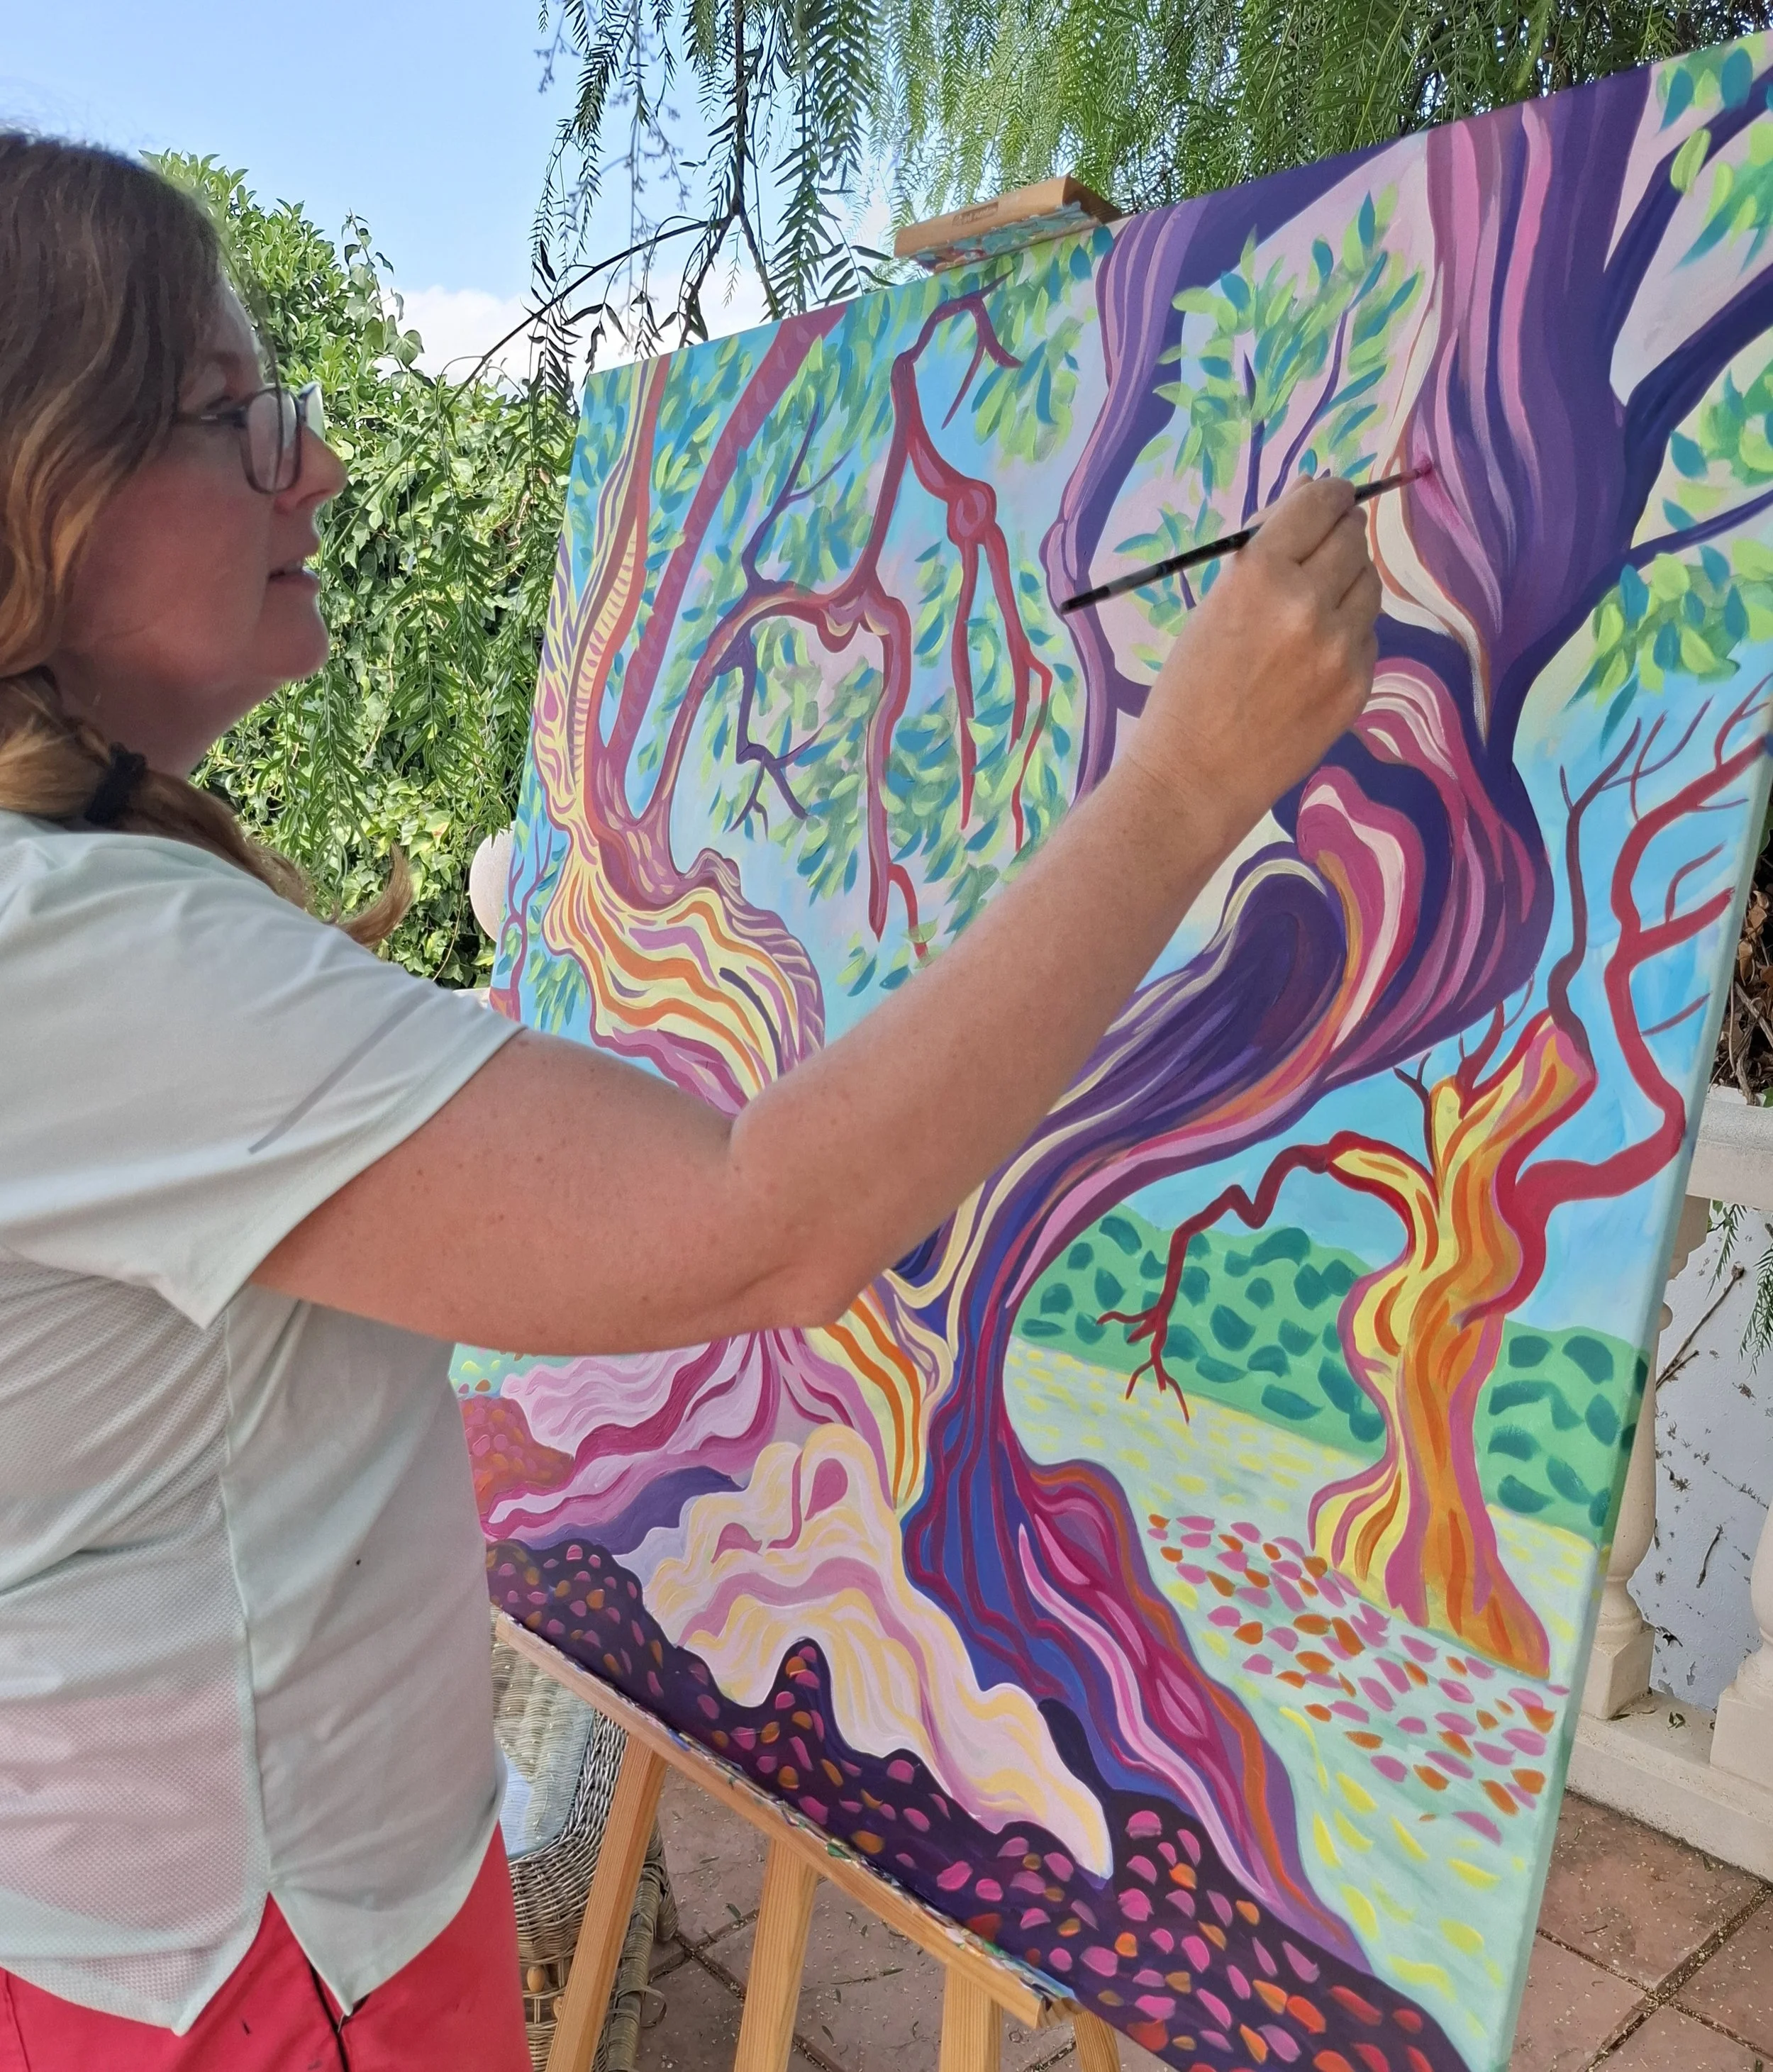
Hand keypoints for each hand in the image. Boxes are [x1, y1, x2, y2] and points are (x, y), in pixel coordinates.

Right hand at [1126, 475, 1381, 845]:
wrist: (1195, 778)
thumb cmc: (1188, 690)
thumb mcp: (1213, 606)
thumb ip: (1266, 555)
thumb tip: (1312, 500)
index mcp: (1261, 574)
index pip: (1319, 502)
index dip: (1327, 494)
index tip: (1330, 497)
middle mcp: (1310, 603)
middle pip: (1352, 538)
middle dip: (1336, 537)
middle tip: (1317, 554)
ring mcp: (1341, 648)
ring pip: (1369, 584)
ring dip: (1346, 584)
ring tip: (1309, 614)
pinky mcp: (1359, 685)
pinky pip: (1368, 635)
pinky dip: (1348, 635)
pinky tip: (1311, 661)